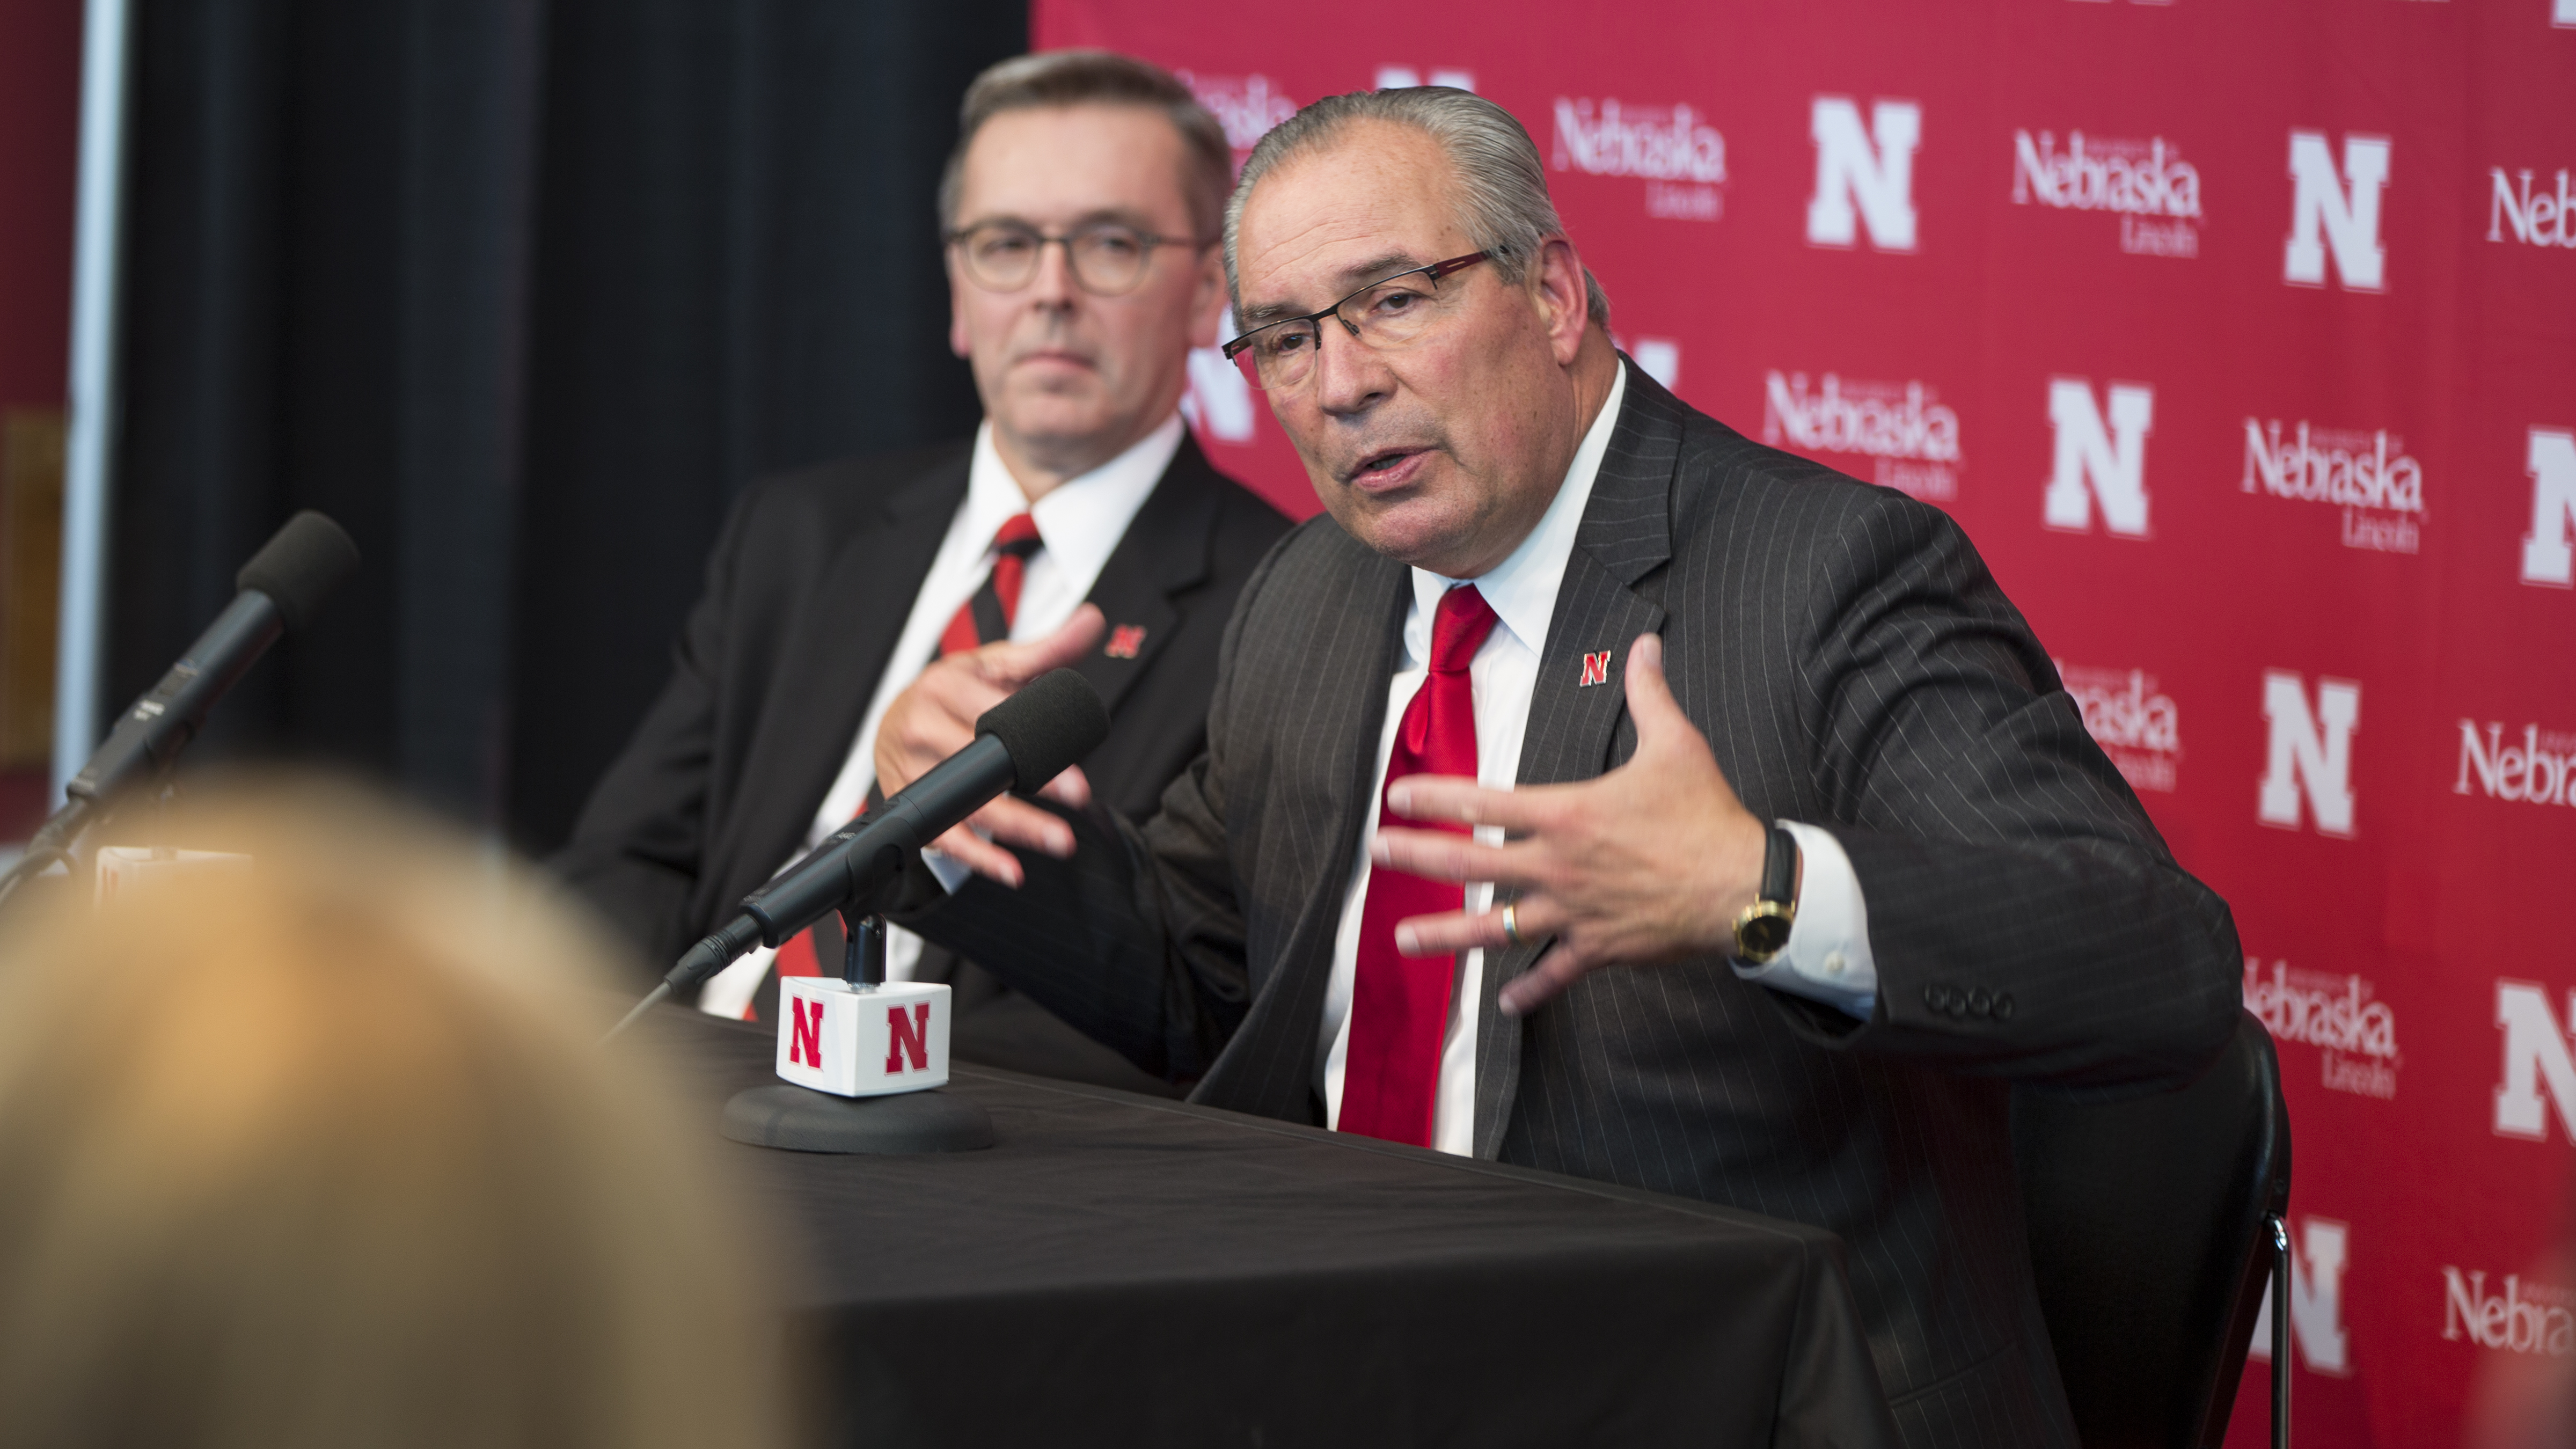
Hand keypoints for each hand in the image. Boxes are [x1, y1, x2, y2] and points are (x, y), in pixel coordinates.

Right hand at [873, 604, 1104, 886]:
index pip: (996, 718)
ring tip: (1059, 841)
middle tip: (1079, 801)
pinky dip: (976, 857)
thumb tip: (1094, 620)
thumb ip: (1047, 649)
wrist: (897, 718)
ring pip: (965, 803)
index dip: (1037, 744)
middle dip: (1032, 788)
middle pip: (981, 765)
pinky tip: (1011, 870)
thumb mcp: (995, 664)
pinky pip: (942, 835)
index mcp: (945, 686)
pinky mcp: (909, 802)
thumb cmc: (953, 692)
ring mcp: (911, 768)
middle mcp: (921, 727)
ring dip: (1014, 828)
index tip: (1077, 775)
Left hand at [1368, 634, 1767, 1015]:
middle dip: (1417, 857)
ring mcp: (1573, 912)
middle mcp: (1558, 866)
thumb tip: (1645, 645)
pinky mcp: (1599, 948)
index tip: (1397, 799)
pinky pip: (1555, 972)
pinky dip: (1532, 989)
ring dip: (1446, 934)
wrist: (1743, 886)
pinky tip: (1507, 1004)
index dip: (1434, 799)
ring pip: (1495, 928)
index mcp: (1566, 814)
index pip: (1483, 804)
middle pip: (1470, 864)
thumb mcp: (1677, 745)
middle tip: (1377, 854)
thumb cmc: (1707, 815)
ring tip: (1403, 940)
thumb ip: (1650, 694)